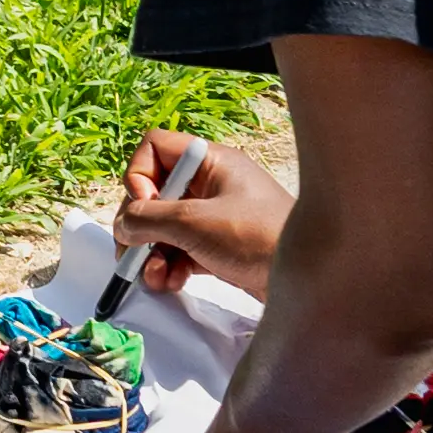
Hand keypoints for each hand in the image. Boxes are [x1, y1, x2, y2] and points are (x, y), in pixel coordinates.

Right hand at [111, 125, 286, 300]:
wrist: (309, 279)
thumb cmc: (260, 237)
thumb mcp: (194, 223)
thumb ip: (149, 220)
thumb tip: (122, 225)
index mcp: (210, 163)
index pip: (156, 149)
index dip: (139, 176)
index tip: (144, 208)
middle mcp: (211, 184)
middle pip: (154, 194)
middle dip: (140, 226)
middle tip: (133, 253)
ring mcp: (215, 217)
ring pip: (165, 227)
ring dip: (151, 252)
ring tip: (154, 276)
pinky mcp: (220, 247)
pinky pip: (181, 250)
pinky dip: (169, 266)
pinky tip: (170, 283)